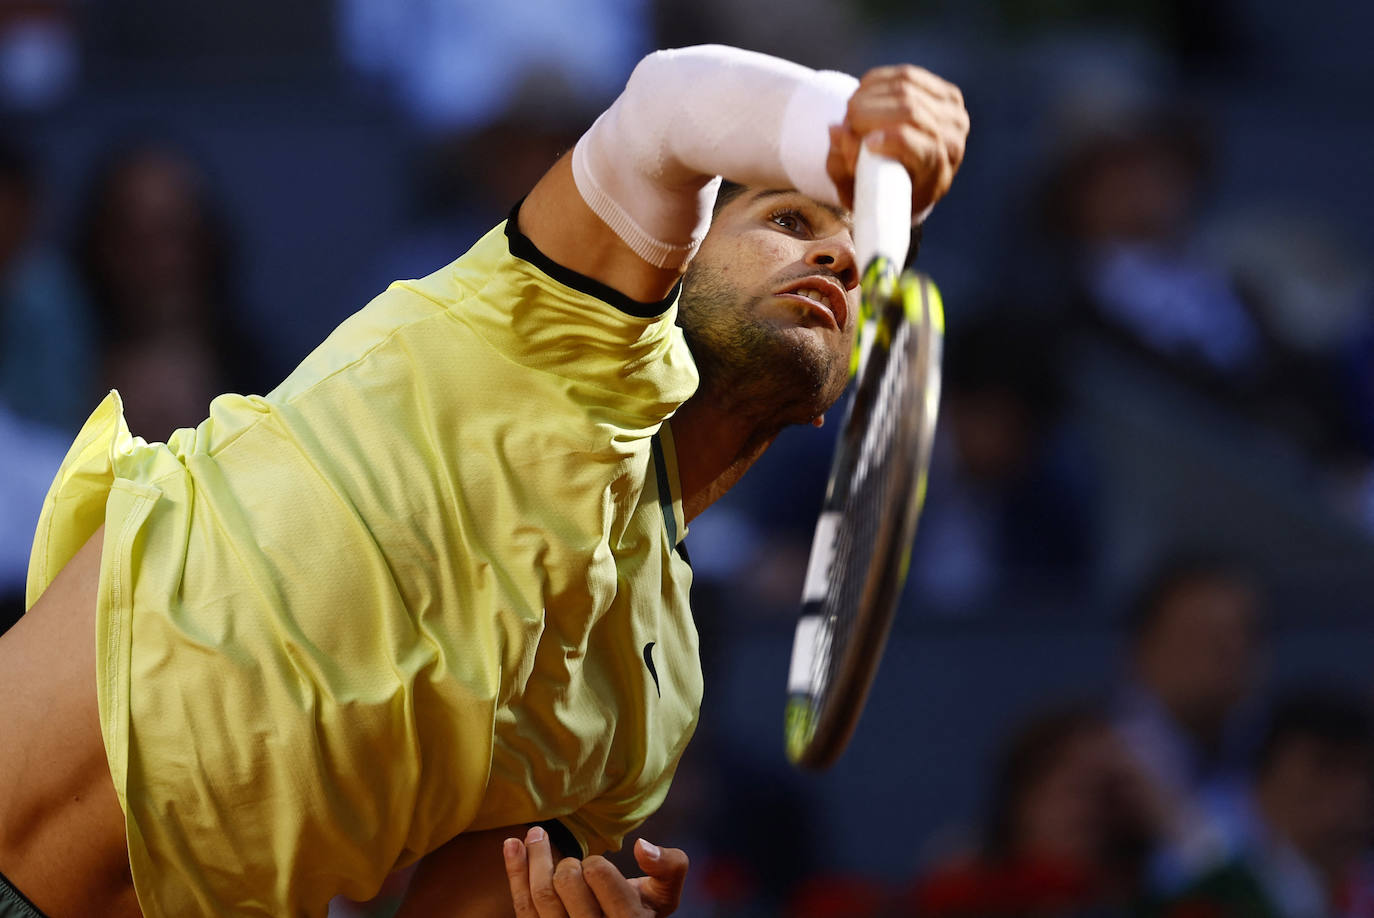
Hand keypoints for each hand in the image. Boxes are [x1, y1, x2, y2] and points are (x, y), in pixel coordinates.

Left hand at [504, 826, 688, 917]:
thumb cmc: (639, 910)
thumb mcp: (664, 894)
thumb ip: (670, 867)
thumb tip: (643, 846)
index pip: (598, 875)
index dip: (595, 863)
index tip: (596, 863)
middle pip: (565, 883)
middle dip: (566, 863)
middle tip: (571, 860)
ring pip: (540, 896)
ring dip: (535, 858)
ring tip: (536, 835)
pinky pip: (522, 906)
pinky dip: (515, 871)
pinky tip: (513, 844)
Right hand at [826, 64, 969, 217]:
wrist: (911, 180)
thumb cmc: (879, 189)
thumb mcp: (858, 191)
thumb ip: (842, 165)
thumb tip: (835, 129)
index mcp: (937, 174)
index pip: (925, 147)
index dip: (891, 140)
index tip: (865, 143)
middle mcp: (953, 141)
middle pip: (909, 109)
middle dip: (867, 113)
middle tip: (846, 125)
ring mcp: (953, 114)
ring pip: (905, 87)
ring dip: (867, 96)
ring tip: (851, 114)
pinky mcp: (946, 93)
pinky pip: (906, 75)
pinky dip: (876, 82)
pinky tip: (862, 95)